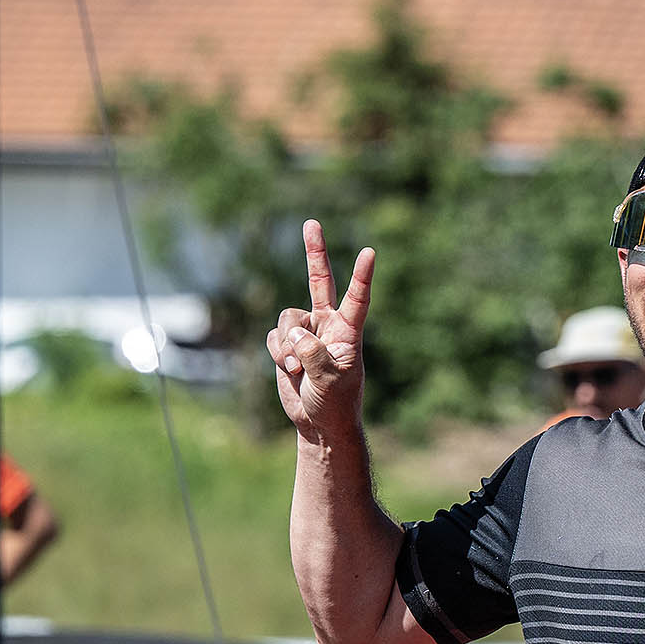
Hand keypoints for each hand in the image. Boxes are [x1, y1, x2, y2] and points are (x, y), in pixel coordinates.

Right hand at [268, 219, 375, 442]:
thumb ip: (313, 353)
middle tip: (312, 223)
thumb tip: (295, 332)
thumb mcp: (329, 380)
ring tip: (298, 367)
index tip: (370, 253)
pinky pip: (274, 336)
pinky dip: (278, 353)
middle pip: (319, 280)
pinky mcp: (288, 342)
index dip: (361, 276)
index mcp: (348, 331)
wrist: (319, 420)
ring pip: (286, 319)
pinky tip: (290, 370)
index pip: (357, 299)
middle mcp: (328, 324)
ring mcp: (306, 331)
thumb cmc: (335, 401)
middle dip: (314, 252)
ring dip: (287, 344)